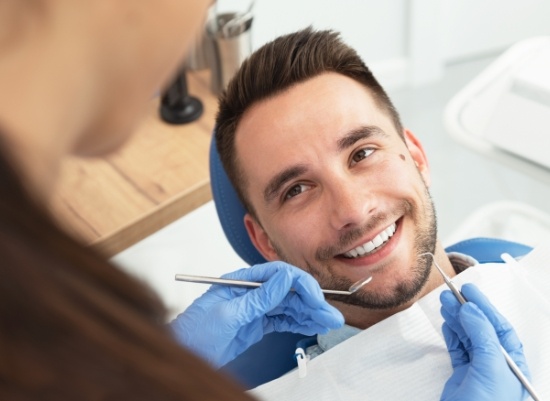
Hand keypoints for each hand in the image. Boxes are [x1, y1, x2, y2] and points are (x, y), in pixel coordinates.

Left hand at [170, 261, 343, 367]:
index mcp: (242, 282)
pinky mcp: (256, 324)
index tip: (316, 298)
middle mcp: (251, 292)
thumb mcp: (228, 314)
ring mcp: (255, 309)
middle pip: (288, 292)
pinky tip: (312, 325)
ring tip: (328, 322)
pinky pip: (283, 320)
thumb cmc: (194, 332)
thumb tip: (284, 279)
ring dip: (310, 314)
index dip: (301, 284)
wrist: (183, 354)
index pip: (278, 275)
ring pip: (289, 307)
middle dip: (312, 302)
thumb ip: (258, 298)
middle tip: (331, 315)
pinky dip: (299, 322)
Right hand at [439, 283, 529, 400]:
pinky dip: (451, 336)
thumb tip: (472, 311)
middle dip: (466, 310)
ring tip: (444, 303)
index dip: (485, 307)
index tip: (469, 291)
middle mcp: (497, 365)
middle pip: (482, 329)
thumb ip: (483, 337)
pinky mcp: (463, 378)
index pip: (499, 328)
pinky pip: (458, 350)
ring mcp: (480, 371)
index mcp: (512, 363)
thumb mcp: (491, 369)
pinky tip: (447, 324)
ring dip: (456, 320)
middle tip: (451, 293)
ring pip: (468, 338)